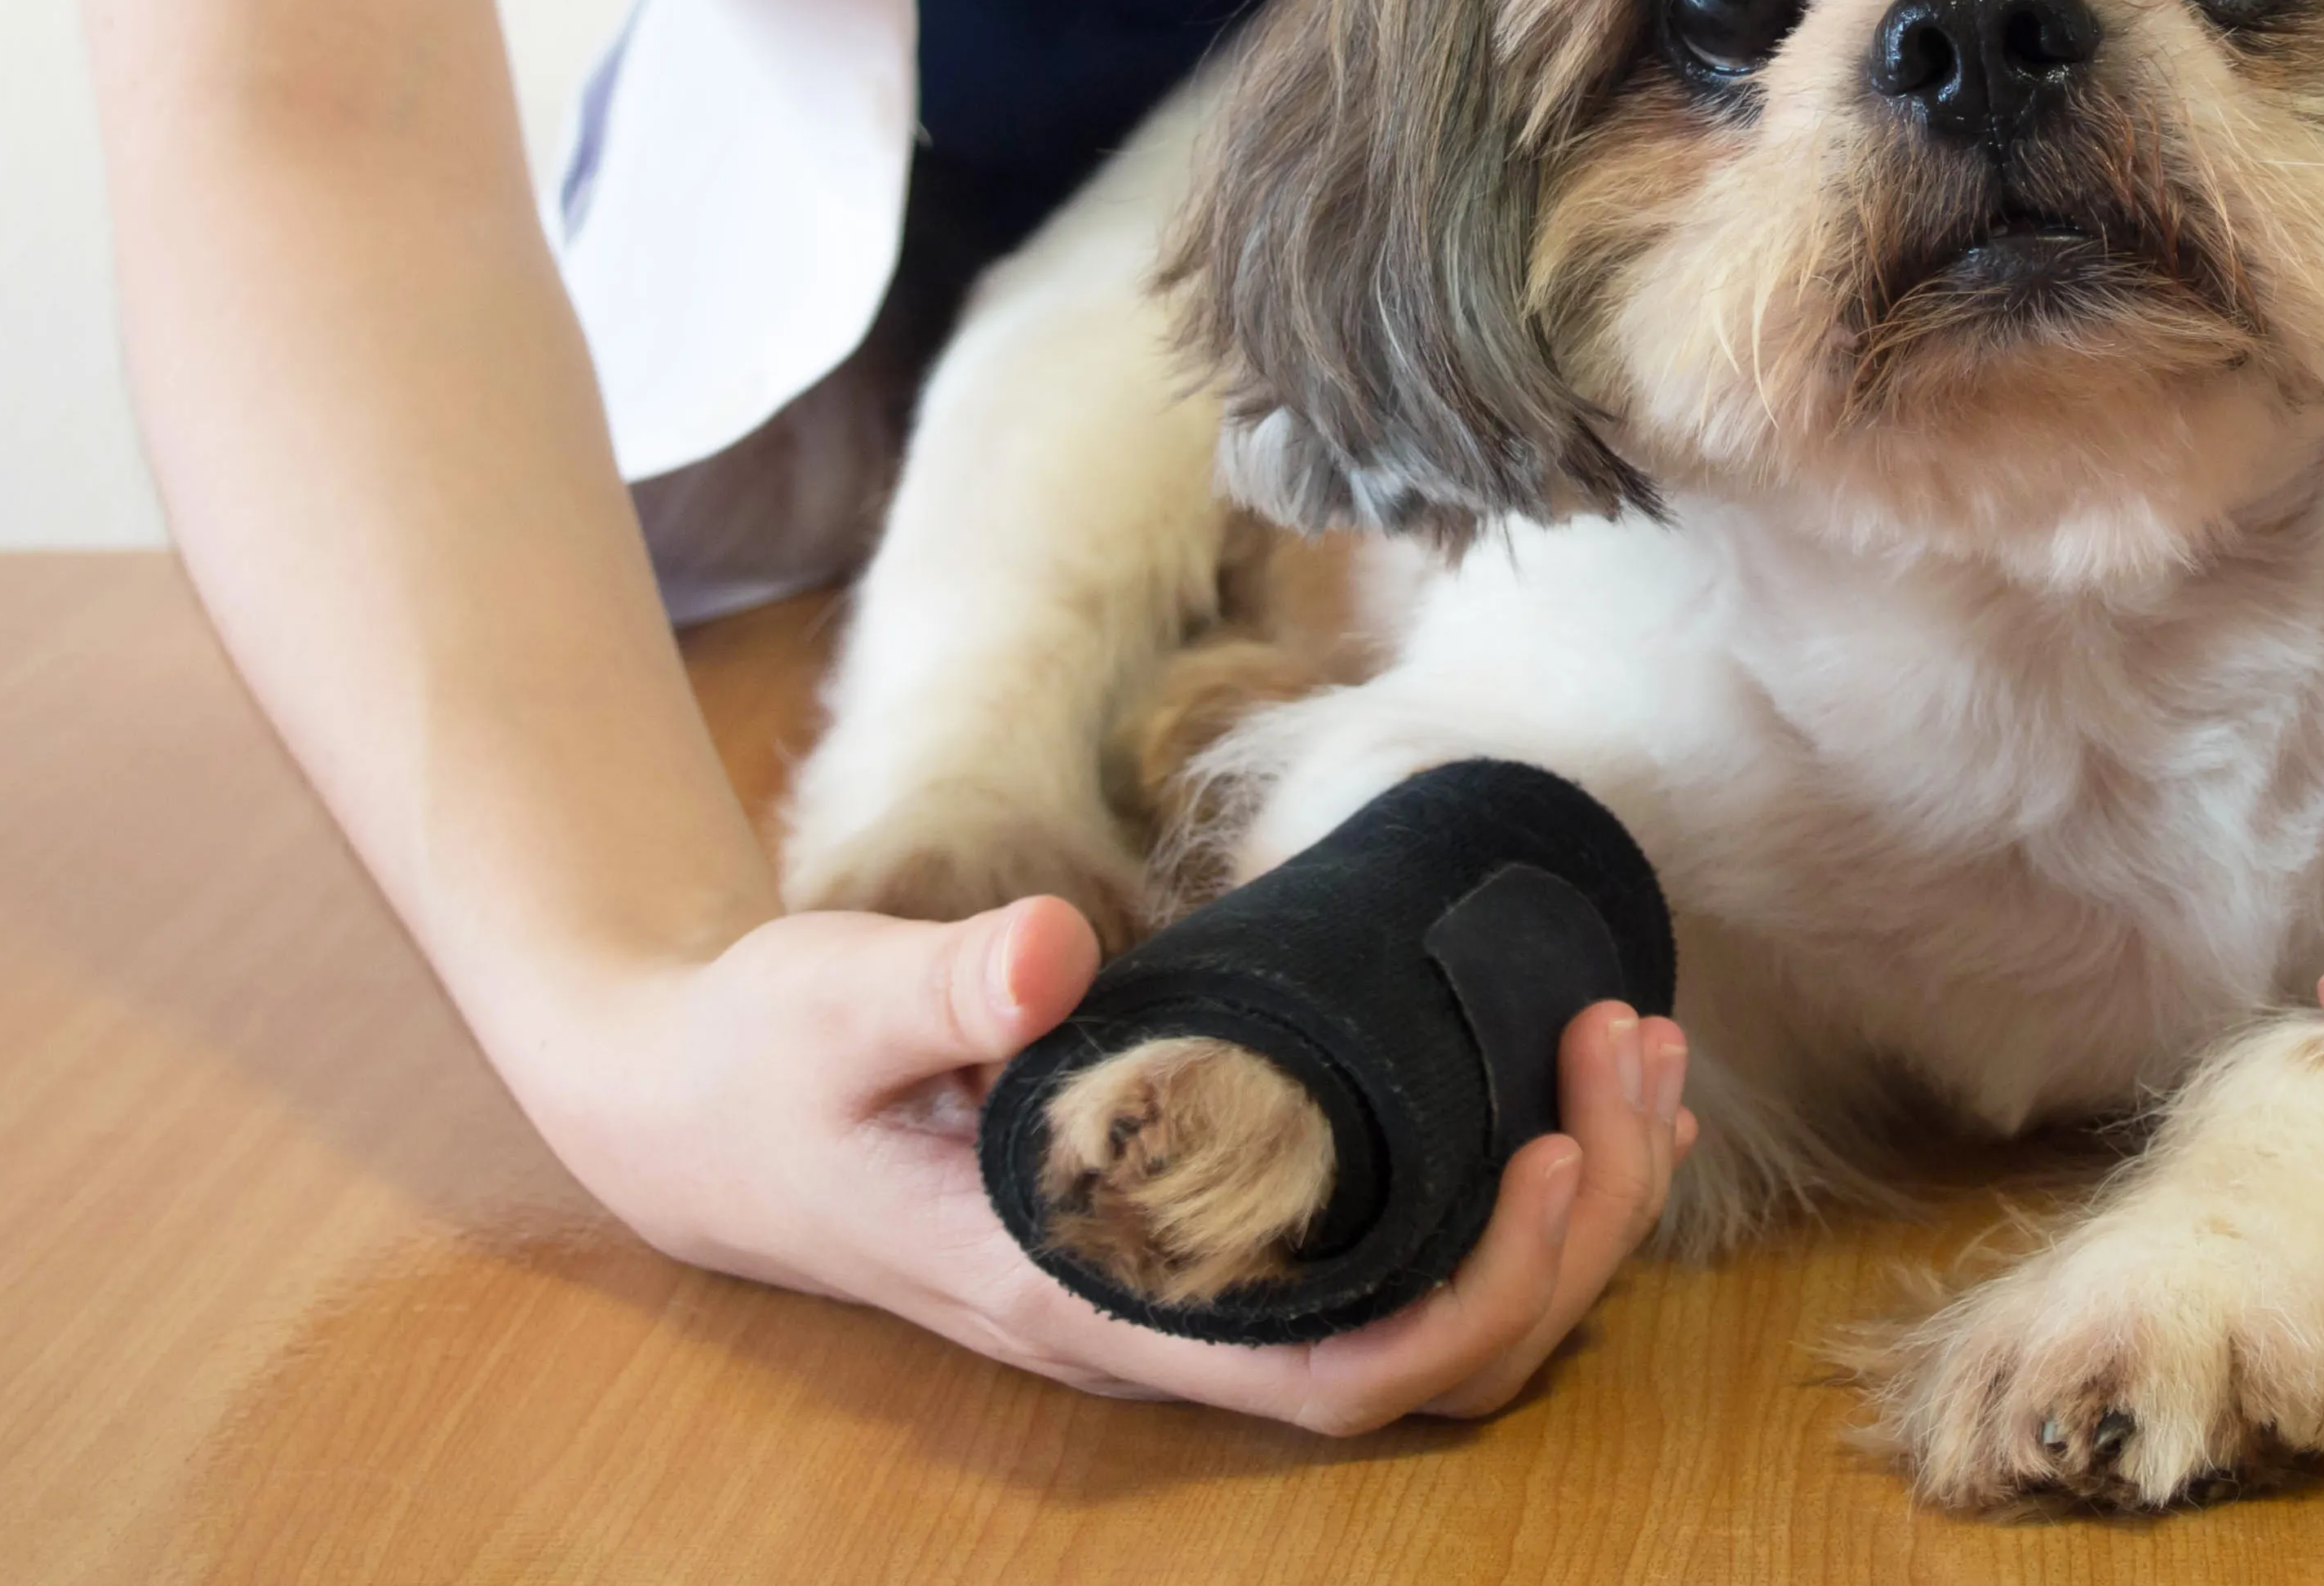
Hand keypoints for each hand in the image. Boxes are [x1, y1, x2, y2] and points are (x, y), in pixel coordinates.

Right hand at [532, 896, 1694, 1429]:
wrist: (688, 1105)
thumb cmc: (757, 1063)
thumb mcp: (826, 1005)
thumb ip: (937, 983)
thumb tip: (1054, 949)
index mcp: (1087, 1300)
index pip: (1334, 1375)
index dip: (1476, 1292)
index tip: (1552, 1146)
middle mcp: (1156, 1325)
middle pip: (1425, 1361)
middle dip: (1569, 1233)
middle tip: (1626, 1049)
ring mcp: (1182, 1290)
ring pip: (1427, 1322)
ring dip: (1562, 1212)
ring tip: (1635, 1056)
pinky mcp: (1199, 1228)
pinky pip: (1387, 1255)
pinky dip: (1496, 1188)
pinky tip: (1548, 1081)